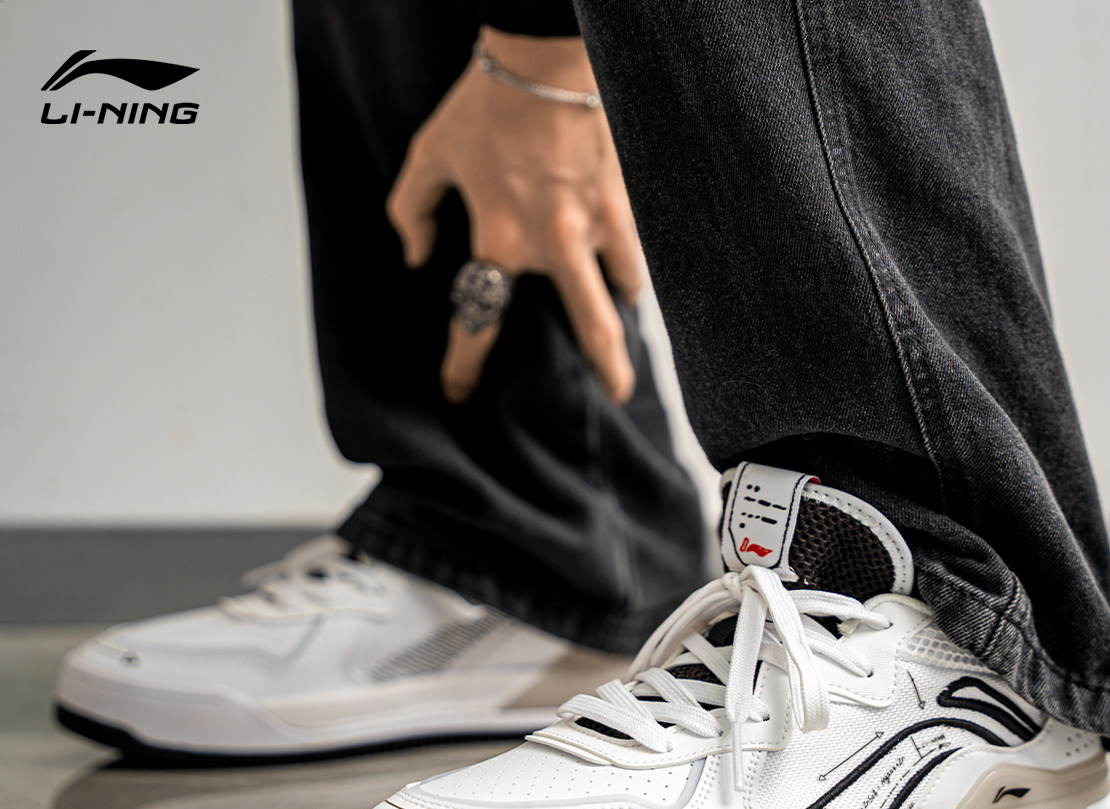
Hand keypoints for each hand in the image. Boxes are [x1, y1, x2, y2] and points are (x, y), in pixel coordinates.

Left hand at [387, 28, 642, 403]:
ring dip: (621, 313)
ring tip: (618, 324)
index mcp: (501, 239)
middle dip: (606, 370)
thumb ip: (411, 209)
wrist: (548, 50)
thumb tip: (415, 256)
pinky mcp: (627, 202)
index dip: (465, 366)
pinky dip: (631, 269)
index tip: (458, 393)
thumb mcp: (430, 152)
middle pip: (592, 329)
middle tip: (615, 396)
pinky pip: (637, 251)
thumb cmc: (486, 103)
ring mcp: (600, 225)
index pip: (480, 320)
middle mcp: (556, 245)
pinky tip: (628, 275)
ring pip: (625, 292)